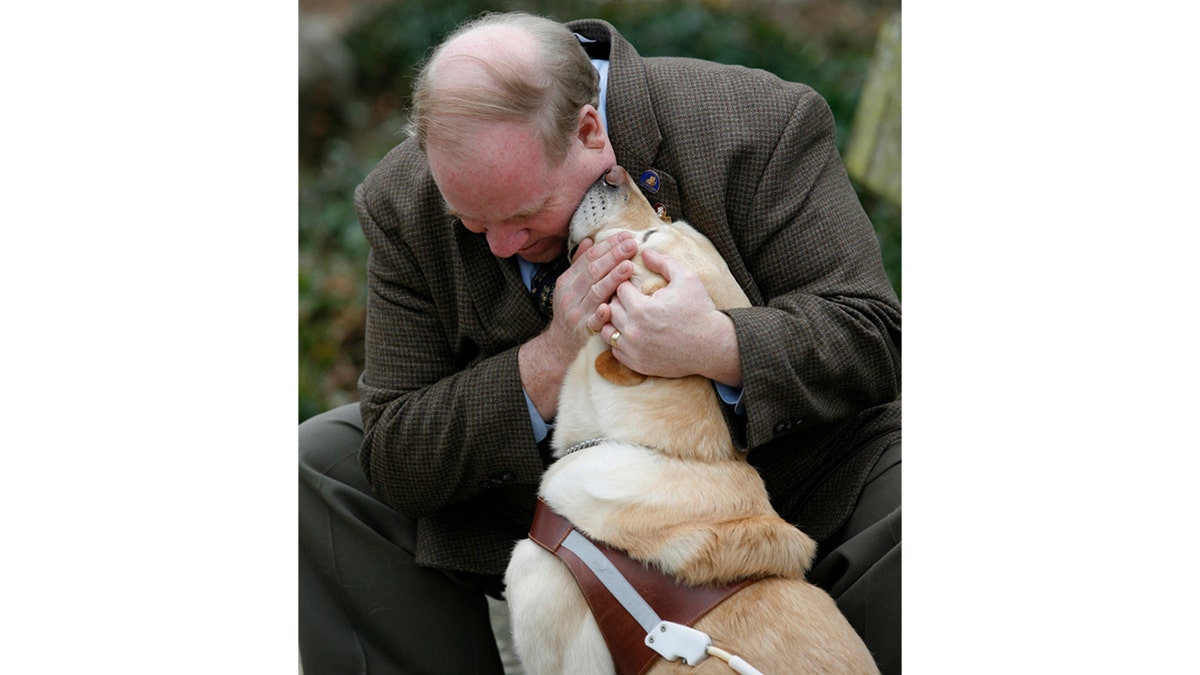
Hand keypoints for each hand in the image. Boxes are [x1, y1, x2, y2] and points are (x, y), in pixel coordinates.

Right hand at [519, 231, 638, 420]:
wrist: (560, 343)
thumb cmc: (571, 309)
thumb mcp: (570, 286)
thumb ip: (579, 263)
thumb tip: (589, 241)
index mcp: (567, 281)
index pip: (588, 258)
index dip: (607, 246)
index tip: (625, 236)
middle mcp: (569, 295)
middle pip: (592, 271)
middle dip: (613, 256)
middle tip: (631, 245)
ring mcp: (576, 313)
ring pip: (595, 293)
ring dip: (613, 279)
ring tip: (629, 266)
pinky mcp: (583, 330)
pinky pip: (594, 321)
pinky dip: (601, 313)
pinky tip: (611, 305)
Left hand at [601, 248, 742, 385]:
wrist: (712, 346)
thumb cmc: (700, 310)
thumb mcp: (687, 278)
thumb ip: (663, 262)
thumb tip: (644, 251)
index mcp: (641, 309)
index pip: (619, 289)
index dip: (627, 283)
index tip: (637, 285)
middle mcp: (633, 331)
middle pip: (610, 308)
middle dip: (619, 300)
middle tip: (633, 298)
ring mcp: (633, 350)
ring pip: (607, 330)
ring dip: (614, 320)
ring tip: (629, 315)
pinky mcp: (637, 364)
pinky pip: (615, 349)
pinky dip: (619, 339)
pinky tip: (633, 332)